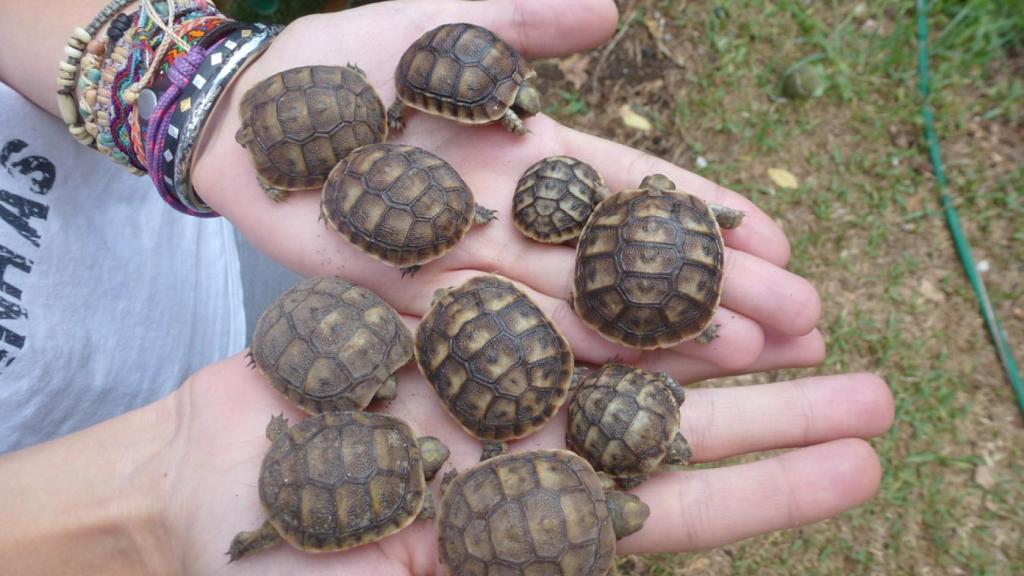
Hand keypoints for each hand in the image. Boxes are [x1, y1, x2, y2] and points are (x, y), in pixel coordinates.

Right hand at [158, 354, 892, 574]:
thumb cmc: (269, 563)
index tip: (856, 470)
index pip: (669, 516)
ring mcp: (493, 389)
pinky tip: (678, 264)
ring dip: (710, 338)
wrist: (199, 482)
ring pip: (623, 356)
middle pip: (671, 430)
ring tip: (804, 312)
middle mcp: (528, 456)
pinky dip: (610, 286)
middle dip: (771, 412)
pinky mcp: (448, 333)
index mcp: (528, 529)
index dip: (763, 494)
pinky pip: (541, 303)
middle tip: (871, 390)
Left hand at [194, 0, 823, 383]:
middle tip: (803, 325)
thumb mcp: (442, 22)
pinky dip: (567, 354)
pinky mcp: (416, 303)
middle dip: (716, 292)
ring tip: (751, 360)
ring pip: (583, 306)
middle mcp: (513, 221)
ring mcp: (469, 267)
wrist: (247, 121)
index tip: (780, 242)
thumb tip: (614, 11)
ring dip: (665, 336)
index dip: (704, 216)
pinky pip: (504, 333)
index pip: (634, 191)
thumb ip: (520, 20)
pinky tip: (634, 380)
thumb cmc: (339, 67)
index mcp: (525, 155)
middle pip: (628, 263)